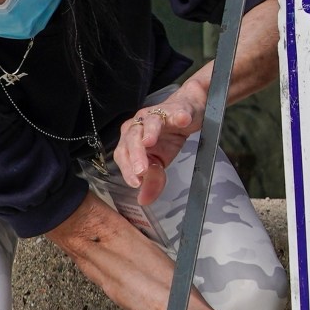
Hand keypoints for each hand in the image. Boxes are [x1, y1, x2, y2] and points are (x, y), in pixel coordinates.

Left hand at [115, 86, 203, 206]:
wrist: (187, 112)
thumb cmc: (168, 137)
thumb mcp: (160, 161)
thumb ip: (152, 180)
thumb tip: (144, 200)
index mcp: (130, 138)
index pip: (123, 154)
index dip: (127, 168)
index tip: (135, 183)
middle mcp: (138, 124)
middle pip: (132, 138)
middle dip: (136, 154)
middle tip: (142, 170)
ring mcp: (157, 114)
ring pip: (150, 122)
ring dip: (149, 132)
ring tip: (150, 142)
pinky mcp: (176, 109)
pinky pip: (177, 112)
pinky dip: (179, 116)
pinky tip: (182, 120)